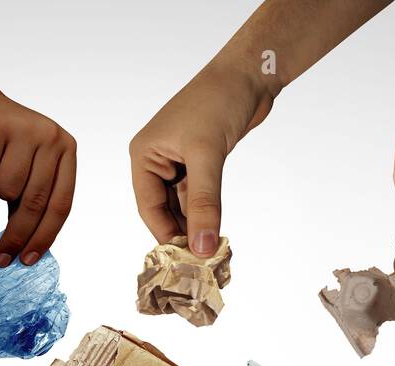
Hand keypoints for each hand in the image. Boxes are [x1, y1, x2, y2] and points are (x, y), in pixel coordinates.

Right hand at [0, 89, 75, 266]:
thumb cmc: (0, 143)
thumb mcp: (27, 168)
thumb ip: (32, 200)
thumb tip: (27, 249)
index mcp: (65, 149)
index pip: (61, 204)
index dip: (45, 237)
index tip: (29, 261)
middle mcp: (50, 137)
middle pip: (35, 203)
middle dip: (17, 235)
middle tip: (1, 258)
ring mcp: (24, 129)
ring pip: (5, 188)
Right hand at [130, 65, 272, 255]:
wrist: (249, 74)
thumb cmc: (218, 101)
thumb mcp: (208, 156)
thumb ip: (205, 203)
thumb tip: (202, 247)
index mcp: (145, 155)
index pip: (149, 207)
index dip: (165, 235)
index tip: (184, 261)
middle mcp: (157, 160)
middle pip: (164, 210)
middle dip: (182, 234)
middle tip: (199, 261)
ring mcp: (178, 162)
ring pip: (183, 206)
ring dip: (196, 226)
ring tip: (209, 251)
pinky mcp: (200, 163)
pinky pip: (198, 197)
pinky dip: (207, 214)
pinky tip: (216, 231)